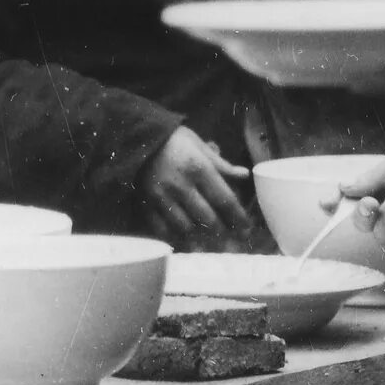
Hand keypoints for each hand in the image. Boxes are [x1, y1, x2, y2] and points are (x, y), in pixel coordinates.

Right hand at [137, 126, 257, 249]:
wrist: (137, 138)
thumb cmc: (173, 140)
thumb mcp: (199, 145)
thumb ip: (221, 164)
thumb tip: (244, 175)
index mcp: (198, 168)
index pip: (224, 199)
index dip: (238, 217)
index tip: (247, 228)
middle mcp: (181, 185)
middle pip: (207, 217)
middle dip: (222, 232)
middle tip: (231, 241)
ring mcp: (162, 197)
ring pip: (185, 227)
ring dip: (200, 239)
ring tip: (209, 246)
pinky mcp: (146, 203)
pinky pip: (162, 228)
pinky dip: (174, 237)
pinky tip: (184, 242)